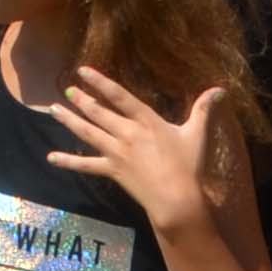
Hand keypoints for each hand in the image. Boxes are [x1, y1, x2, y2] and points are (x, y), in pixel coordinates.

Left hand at [43, 66, 226, 230]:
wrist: (177, 199)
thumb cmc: (188, 166)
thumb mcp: (197, 135)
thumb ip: (204, 110)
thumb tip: (220, 89)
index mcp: (146, 121)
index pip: (119, 96)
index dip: (100, 82)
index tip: (83, 71)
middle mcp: (127, 133)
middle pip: (99, 112)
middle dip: (81, 99)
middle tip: (67, 89)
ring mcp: (117, 152)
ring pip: (88, 132)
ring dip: (69, 120)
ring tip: (53, 109)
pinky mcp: (112, 170)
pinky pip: (86, 165)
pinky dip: (68, 161)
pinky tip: (51, 157)